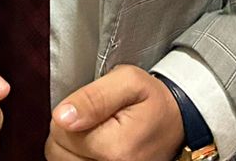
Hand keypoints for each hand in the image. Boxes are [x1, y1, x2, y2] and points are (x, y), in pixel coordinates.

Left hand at [46, 65, 186, 160]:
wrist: (177, 120)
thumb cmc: (153, 99)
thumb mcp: (128, 81)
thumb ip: (92, 97)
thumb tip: (62, 116)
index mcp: (115, 148)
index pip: (60, 132)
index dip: (68, 114)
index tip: (91, 107)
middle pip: (58, 151)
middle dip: (68, 132)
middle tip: (93, 118)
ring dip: (72, 146)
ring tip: (95, 132)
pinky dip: (79, 155)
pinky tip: (94, 145)